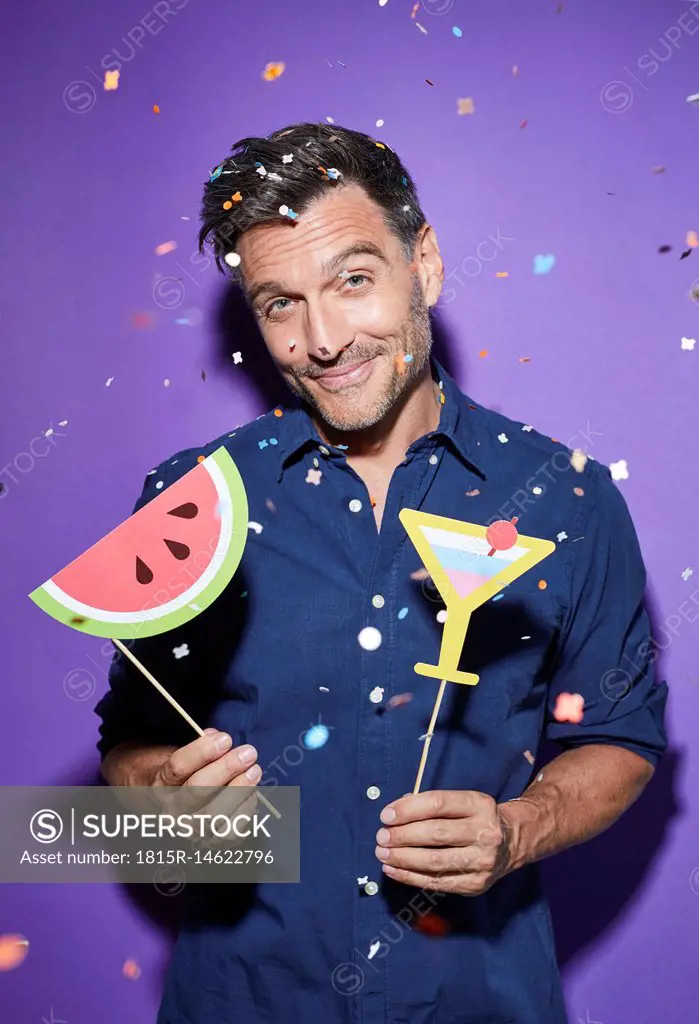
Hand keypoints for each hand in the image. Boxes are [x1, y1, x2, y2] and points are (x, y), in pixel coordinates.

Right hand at [149, 729, 263, 849]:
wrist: (180, 806)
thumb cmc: (187, 774)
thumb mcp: (186, 755)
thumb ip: (201, 745)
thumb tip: (217, 738)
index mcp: (162, 783)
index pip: (177, 767)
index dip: (202, 751)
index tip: (225, 738)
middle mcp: (172, 810)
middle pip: (198, 789)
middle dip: (226, 768)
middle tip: (248, 752)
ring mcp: (191, 829)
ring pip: (215, 813)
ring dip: (240, 789)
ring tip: (255, 770)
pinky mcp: (212, 842)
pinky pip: (232, 829)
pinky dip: (246, 808)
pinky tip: (252, 790)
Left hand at [374, 790, 514, 895]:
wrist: (511, 842)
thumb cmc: (475, 818)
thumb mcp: (461, 802)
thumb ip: (430, 804)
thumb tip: (395, 812)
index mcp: (480, 805)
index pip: (438, 804)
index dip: (408, 809)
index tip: (386, 815)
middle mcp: (485, 833)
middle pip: (435, 834)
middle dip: (402, 836)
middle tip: (381, 836)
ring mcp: (482, 861)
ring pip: (435, 861)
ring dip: (402, 858)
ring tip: (382, 854)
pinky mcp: (476, 885)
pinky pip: (437, 882)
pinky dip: (410, 877)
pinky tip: (393, 870)